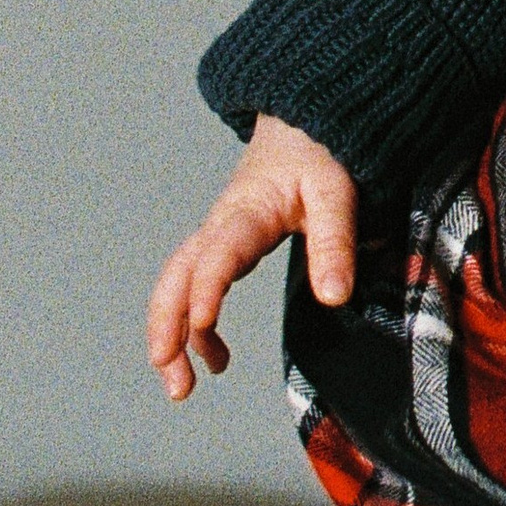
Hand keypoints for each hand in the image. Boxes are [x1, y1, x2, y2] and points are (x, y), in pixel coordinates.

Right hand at [147, 114, 356, 402]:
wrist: (303, 119)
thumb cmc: (320, 153)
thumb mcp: (337, 194)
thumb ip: (335, 243)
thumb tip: (333, 299)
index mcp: (246, 212)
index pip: (219, 255)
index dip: (207, 290)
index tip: (202, 326)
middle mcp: (220, 226)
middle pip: (177, 278)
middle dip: (168, 330)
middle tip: (177, 385)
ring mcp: (217, 234)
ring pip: (177, 285)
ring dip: (172, 335)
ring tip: (185, 386)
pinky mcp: (224, 243)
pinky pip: (194, 284)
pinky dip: (193, 323)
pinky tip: (213, 355)